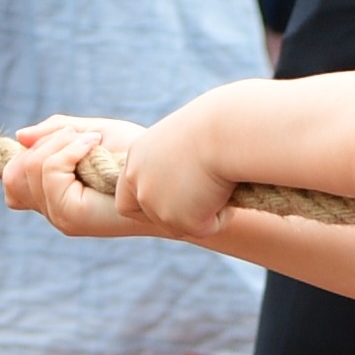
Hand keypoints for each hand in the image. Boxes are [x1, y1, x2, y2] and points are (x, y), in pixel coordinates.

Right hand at [7, 116, 158, 236]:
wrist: (174, 174)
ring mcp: (61, 217)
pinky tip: (96, 147)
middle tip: (83, 137)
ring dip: (59, 143)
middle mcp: (54, 212)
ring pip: (28, 170)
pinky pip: (49, 171)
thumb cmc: (141, 156)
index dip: (26, 155)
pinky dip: (68, 150)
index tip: (68, 138)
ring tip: (93, 143)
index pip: (12, 182)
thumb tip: (20, 136)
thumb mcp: (93, 134)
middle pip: (14, 174)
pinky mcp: (73, 216)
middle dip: (44, 144)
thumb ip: (57, 133)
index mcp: (57, 198)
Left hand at [105, 98, 245, 235]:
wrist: (226, 133)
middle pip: (150, 216)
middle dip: (175, 216)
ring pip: (179, 225)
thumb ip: (173, 164)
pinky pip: (205, 228)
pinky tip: (229, 193)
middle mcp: (139, 183)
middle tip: (203, 205)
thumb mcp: (185, 141)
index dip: (144, 206)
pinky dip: (220, 217)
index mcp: (136, 158)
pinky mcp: (180, 220)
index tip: (167, 204)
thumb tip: (185, 181)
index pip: (125, 197)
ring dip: (201, 214)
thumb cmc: (214, 126)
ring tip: (222, 188)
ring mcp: (155, 205)